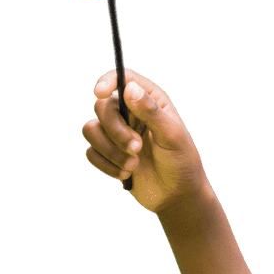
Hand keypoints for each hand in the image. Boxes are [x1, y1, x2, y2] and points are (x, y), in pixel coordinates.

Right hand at [82, 69, 208, 213]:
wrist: (177, 196)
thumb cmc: (182, 162)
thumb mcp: (172, 136)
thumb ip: (151, 112)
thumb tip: (130, 88)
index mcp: (150, 101)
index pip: (123, 78)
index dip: (108, 80)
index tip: (99, 92)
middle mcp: (131, 113)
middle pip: (102, 107)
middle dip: (115, 130)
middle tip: (136, 147)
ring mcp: (117, 133)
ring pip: (91, 129)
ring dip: (111, 151)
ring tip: (133, 165)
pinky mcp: (108, 153)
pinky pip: (91, 152)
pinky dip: (106, 165)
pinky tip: (126, 174)